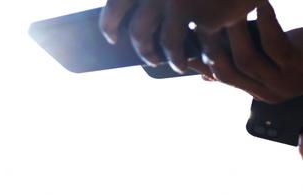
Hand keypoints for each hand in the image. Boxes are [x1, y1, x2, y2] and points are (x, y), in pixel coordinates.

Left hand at [99, 0, 262, 72]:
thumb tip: (142, 11)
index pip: (115, 8)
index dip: (109, 26)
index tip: (111, 38)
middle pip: (139, 33)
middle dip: (143, 50)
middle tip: (149, 58)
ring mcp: (181, 7)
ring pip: (168, 46)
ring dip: (169, 59)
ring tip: (174, 64)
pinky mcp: (208, 19)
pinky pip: (200, 45)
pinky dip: (198, 56)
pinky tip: (199, 59)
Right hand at [188, 3, 302, 102]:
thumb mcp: (274, 67)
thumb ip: (243, 71)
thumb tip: (207, 75)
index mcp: (261, 93)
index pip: (223, 78)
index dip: (204, 59)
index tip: (192, 39)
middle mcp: (271, 92)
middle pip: (229, 71)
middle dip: (213, 45)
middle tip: (204, 22)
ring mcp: (285, 81)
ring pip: (247, 59)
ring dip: (235, 32)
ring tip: (229, 12)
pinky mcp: (299, 64)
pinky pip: (274, 43)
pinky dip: (264, 22)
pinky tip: (259, 6)